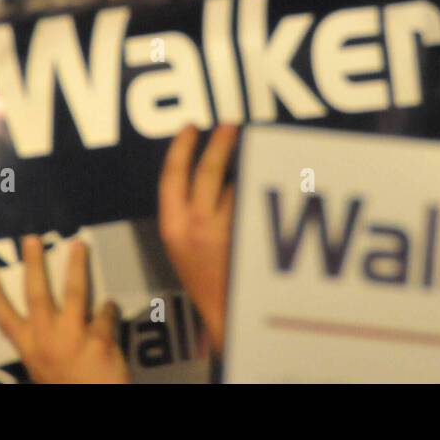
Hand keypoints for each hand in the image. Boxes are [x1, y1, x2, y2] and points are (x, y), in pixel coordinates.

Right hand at [0, 235, 129, 383]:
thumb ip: (44, 348)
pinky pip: (106, 313)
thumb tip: (48, 326)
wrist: (92, 408)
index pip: (5, 319)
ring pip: (74, 292)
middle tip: (32, 239)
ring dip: (76, 266)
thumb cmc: (66, 389)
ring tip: (78, 244)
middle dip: (34, 264)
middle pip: (38, 294)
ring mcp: (73, 337)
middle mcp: (47, 340)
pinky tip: (111, 305)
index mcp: (29, 350)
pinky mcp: (100, 340)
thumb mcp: (44, 372)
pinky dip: (109, 308)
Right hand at [158, 123, 237, 353]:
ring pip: (236, 187)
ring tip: (254, 163)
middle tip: (230, 125)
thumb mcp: (181, 243)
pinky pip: (253, 204)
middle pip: (208, 171)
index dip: (180, 147)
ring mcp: (223, 231)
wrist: (224, 314)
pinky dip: (258, 195)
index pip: (171, 175)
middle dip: (219, 144)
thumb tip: (211, 172)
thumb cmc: (203, 278)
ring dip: (244, 175)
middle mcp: (195, 226)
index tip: (190, 127)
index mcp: (172, 226)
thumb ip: (187, 211)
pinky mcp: (247, 237)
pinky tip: (268, 191)